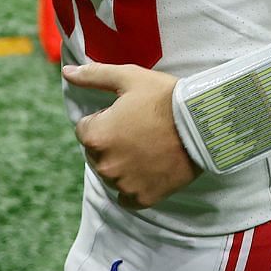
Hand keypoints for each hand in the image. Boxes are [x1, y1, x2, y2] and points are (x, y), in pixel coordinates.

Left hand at [62, 62, 198, 209]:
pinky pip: (128, 198)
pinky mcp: (145, 197)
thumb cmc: (164, 97)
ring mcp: (124, 183)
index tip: (126, 114)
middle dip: (111, 142)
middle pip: (96, 153)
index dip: (104, 118)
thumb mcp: (127, 78)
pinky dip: (134, 188)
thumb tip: (66, 72)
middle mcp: (105, 164)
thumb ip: (93, 76)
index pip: (85, 129)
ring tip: (147, 148)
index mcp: (95, 136)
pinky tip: (148, 171)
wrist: (203, 124)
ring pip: (111, 175)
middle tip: (139, 130)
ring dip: (122, 164)